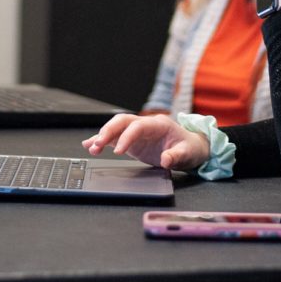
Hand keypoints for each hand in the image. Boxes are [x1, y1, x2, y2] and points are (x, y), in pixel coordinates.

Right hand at [81, 113, 209, 171]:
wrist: (190, 147)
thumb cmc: (189, 148)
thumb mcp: (187, 154)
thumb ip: (176, 156)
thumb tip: (165, 160)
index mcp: (159, 125)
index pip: (138, 126)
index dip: (126, 137)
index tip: (118, 151)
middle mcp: (145, 125)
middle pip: (123, 121)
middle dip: (108, 131)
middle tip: (97, 145)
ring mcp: (138, 132)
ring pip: (116, 127)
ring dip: (103, 135)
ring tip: (91, 147)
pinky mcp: (132, 141)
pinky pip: (115, 137)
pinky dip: (102, 140)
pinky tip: (90, 145)